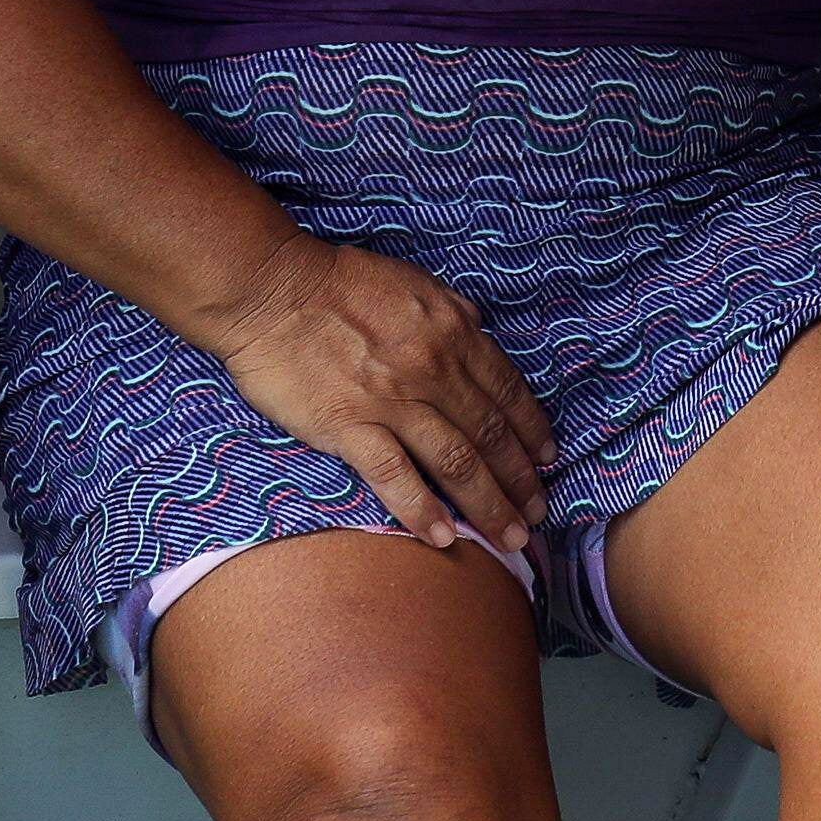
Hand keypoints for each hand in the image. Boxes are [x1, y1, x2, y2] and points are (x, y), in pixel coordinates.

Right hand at [202, 232, 557, 554]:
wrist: (271, 291)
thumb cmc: (339, 282)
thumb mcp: (415, 282)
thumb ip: (453, 314)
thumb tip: (479, 332)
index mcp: (453, 332)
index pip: (506, 391)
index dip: (532, 431)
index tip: (548, 460)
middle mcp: (433, 370)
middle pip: (490, 435)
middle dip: (521, 480)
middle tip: (538, 513)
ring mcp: (392, 402)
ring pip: (456, 462)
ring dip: (489, 505)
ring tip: (510, 537)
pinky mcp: (349, 427)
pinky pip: (395, 478)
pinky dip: (423, 511)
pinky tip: (444, 538)